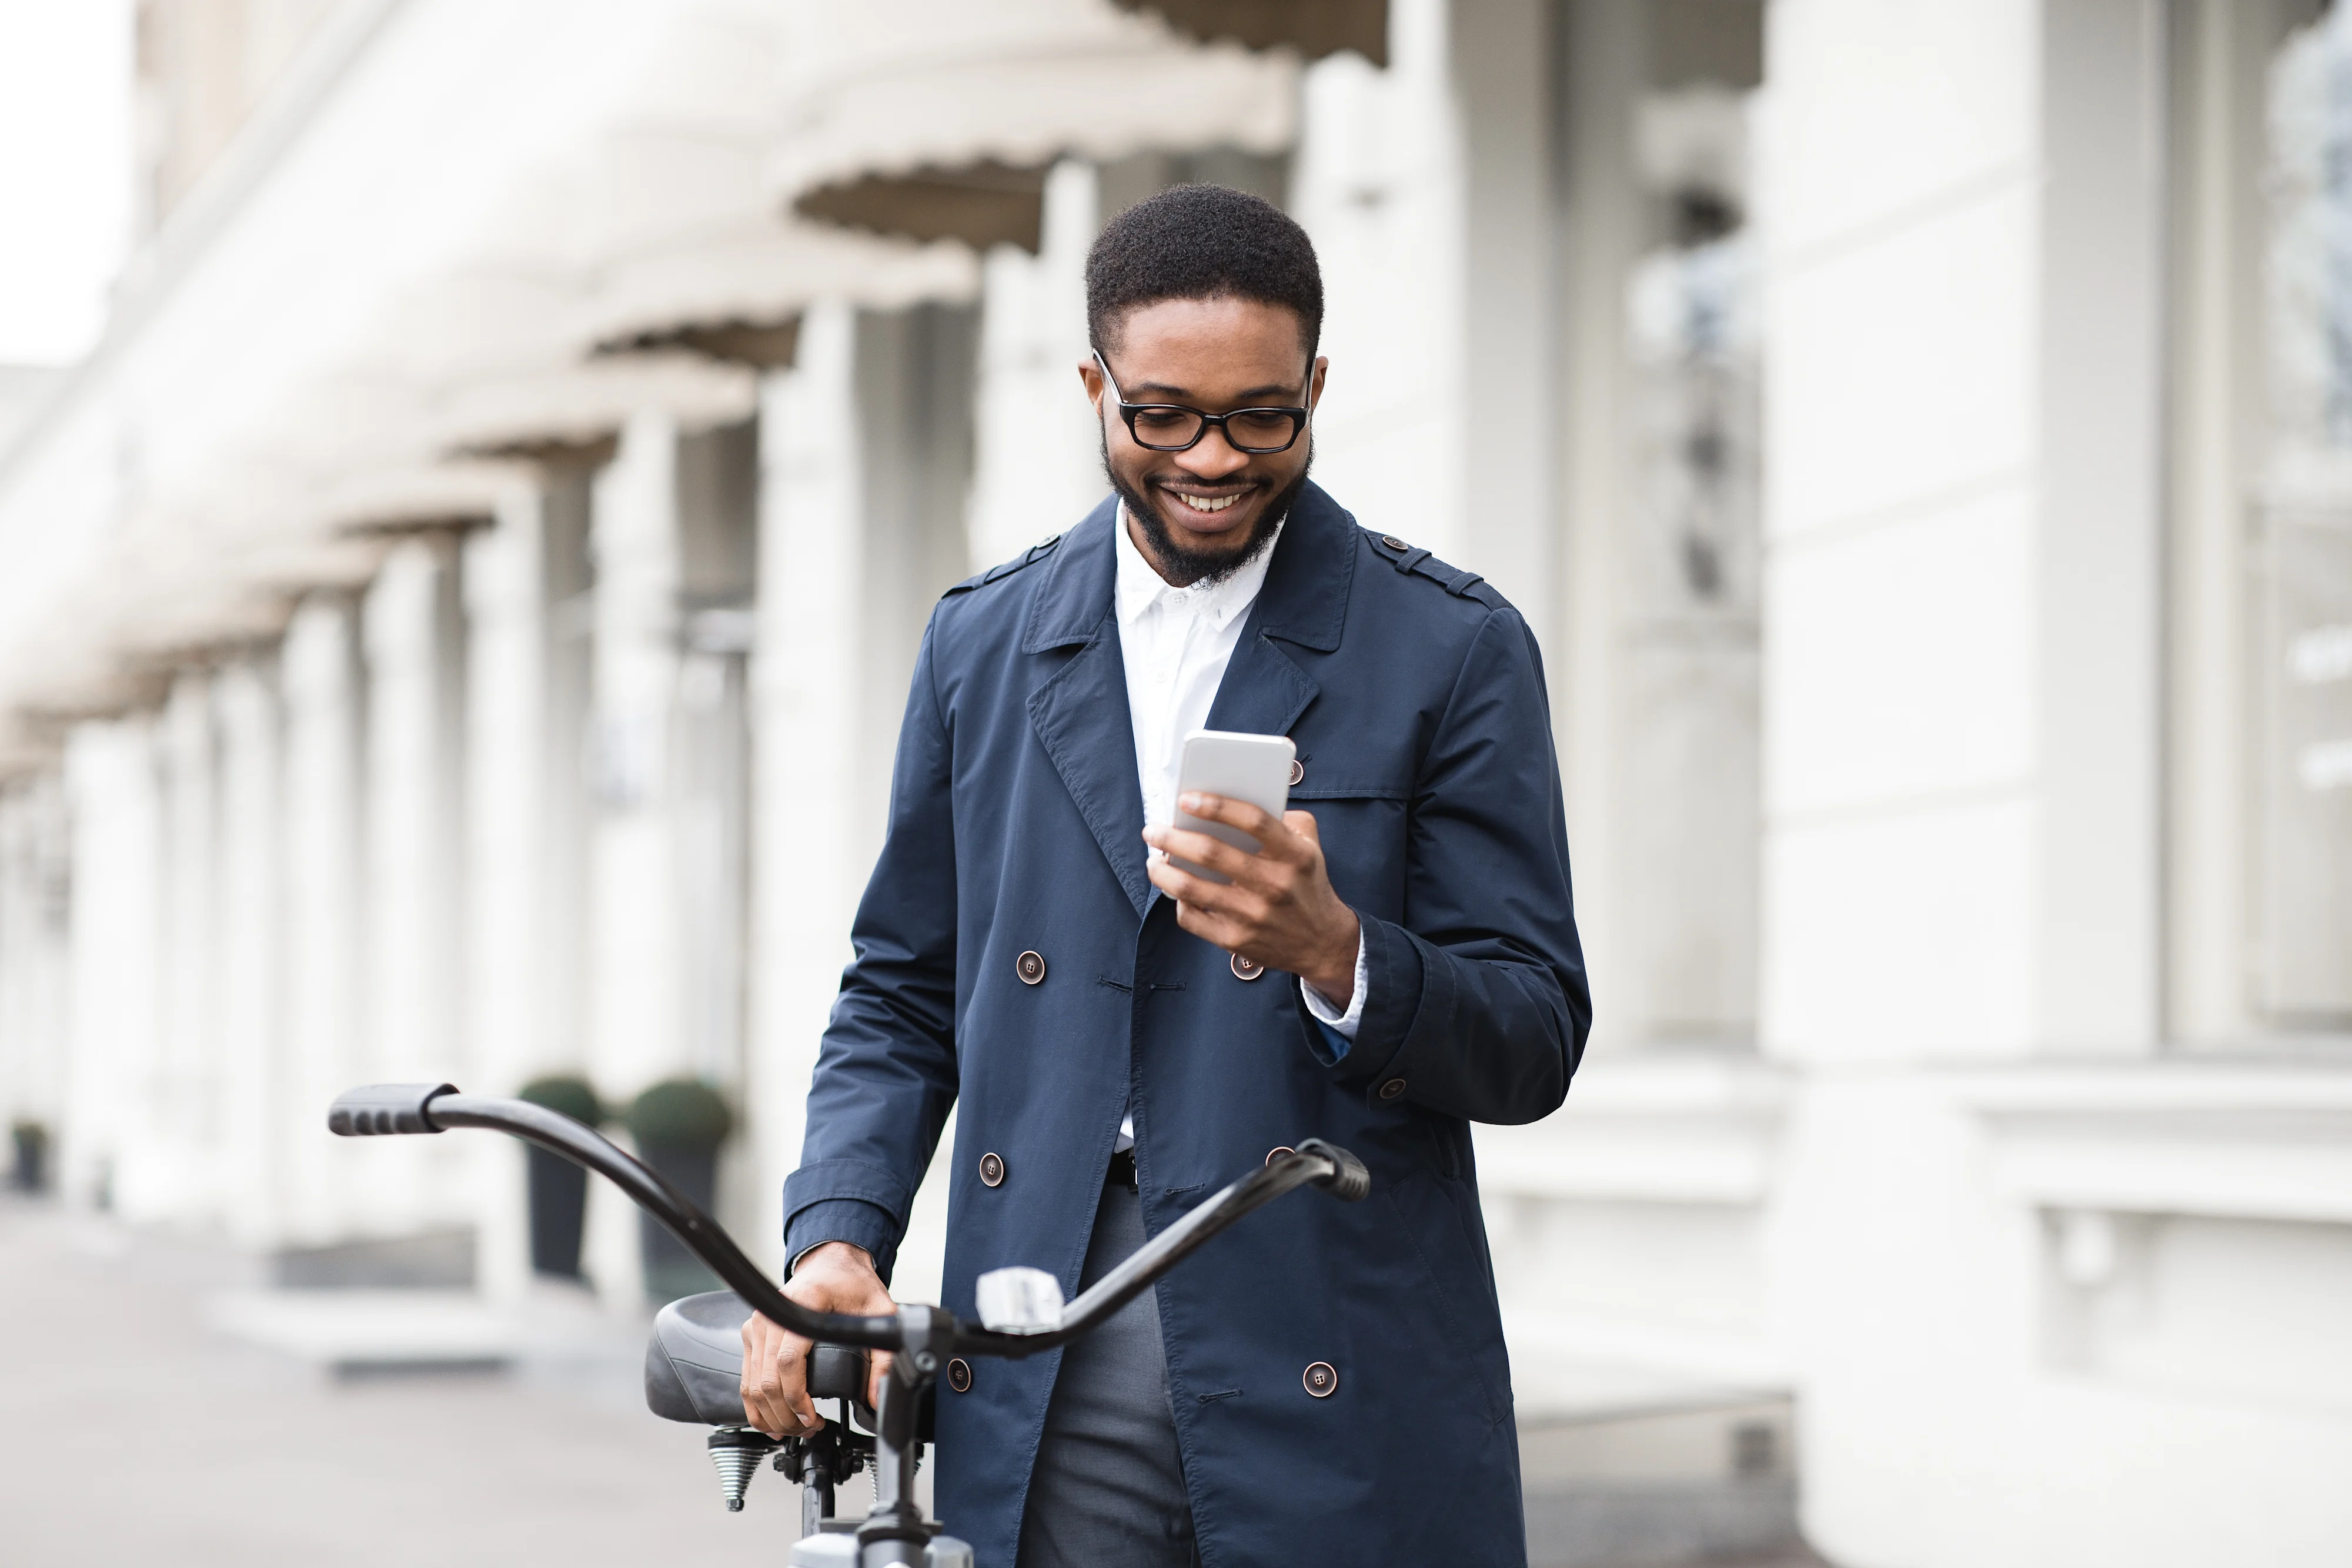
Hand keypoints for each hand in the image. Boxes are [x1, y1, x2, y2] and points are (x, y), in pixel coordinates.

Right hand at [740, 1242, 895, 1437]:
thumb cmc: (852, 1283)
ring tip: (795, 1430)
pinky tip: (773, 1420)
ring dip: (770, 1415)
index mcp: (801, 1305)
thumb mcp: (880, 1313)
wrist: (831, 1262)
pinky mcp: (753, 1333)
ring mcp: (758, 1325)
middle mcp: (771, 1315)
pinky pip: (747, 1377)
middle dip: (786, 1415)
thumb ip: (883, 1356)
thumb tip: (876, 1396)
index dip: (797, 1398)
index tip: (813, 1418)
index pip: (787, 1361)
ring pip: (752, 1384)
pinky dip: (756, 1405)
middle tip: (810, 1430)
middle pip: (766, 1380)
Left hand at [1142, 794, 1360, 1006]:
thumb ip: (1285, 819)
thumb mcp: (1311, 846)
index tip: (1186, 799)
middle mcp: (1273, 885)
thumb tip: (1237, 803)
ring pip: (1191, 888)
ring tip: (1153, 860)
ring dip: (1162, 870)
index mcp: (1294, 855)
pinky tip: (1175, 889)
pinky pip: (1191, 917)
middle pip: (1211, 853)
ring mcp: (1252, 915)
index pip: (1253, 821)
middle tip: (1153, 830)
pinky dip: (1177, 901)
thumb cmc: (1307, 885)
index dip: (1216, 806)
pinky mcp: (1235, 940)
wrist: (1322, 943)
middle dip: (1172, 837)